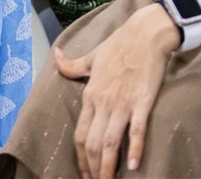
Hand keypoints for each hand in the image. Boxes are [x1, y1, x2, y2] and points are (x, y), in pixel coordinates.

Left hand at [55, 2, 178, 178]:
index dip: (80, 156)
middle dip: (93, 167)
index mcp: (89, 95)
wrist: (144, 35)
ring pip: (110, 141)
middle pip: (92, 142)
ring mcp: (122, 103)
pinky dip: (134, 148)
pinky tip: (134, 164)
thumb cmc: (118, 46)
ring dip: (108, 165)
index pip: (79, 133)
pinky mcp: (142, 102)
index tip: (83, 172)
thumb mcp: (90, 57)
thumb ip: (72, 64)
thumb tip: (57, 55)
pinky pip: (136, 129)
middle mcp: (102, 102)